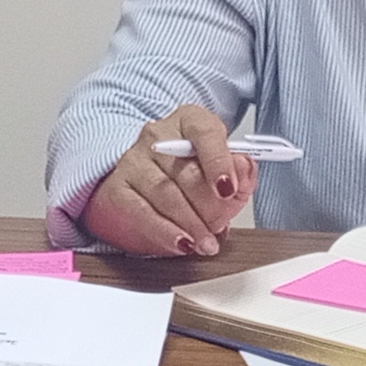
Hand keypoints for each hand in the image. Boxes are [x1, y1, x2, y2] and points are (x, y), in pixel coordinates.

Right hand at [87, 105, 255, 258]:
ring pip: (165, 193)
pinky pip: (142, 212)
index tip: (229, 188)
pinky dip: (165, 231)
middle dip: (209, 206)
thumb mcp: (227, 168)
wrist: (154, 180)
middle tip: (221, 225)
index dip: (219, 161)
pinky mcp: (120, 187)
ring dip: (190, 224)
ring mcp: (135, 160)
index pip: (205, 133)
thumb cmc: (196, 172)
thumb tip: (244, 169)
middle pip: (186, 171)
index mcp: (191, 121)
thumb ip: (242, 170)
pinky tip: (182, 243)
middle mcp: (159, 136)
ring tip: (207, 243)